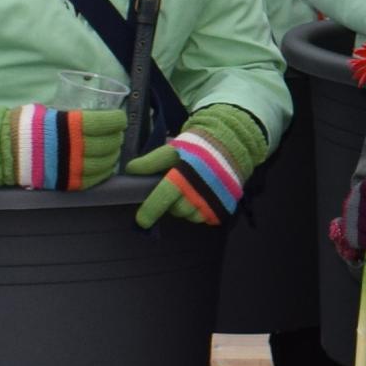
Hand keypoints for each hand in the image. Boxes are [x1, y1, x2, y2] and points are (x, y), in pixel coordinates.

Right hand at [0, 103, 126, 191]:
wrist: (2, 150)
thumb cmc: (23, 127)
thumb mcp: (47, 113)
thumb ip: (68, 117)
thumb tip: (87, 117)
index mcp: (70, 126)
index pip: (105, 123)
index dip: (117, 120)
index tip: (120, 118)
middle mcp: (74, 147)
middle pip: (108, 144)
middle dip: (117, 138)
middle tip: (118, 134)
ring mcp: (72, 168)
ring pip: (105, 163)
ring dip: (113, 156)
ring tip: (113, 150)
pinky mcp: (67, 182)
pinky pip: (93, 180)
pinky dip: (103, 173)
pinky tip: (105, 167)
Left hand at [125, 121, 250, 228]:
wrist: (233, 143)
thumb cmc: (200, 145)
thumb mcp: (175, 148)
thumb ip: (154, 160)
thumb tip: (131, 169)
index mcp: (184, 174)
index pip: (163, 196)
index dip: (150, 210)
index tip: (141, 221)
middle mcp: (198, 190)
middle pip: (175, 208)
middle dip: (167, 203)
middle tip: (164, 198)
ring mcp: (212, 200)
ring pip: (188, 215)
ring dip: (183, 208)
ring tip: (186, 193)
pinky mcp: (222, 207)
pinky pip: (203, 217)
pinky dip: (197, 211)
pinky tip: (199, 198)